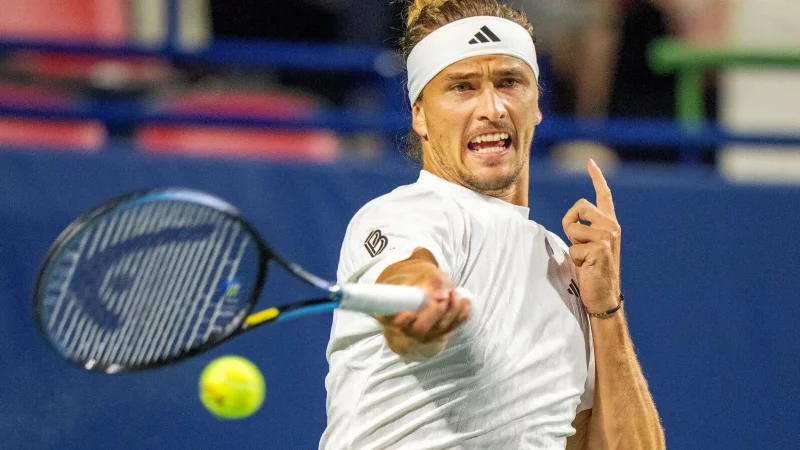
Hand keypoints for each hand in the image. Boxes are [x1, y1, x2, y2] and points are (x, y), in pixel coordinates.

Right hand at [375, 267, 470, 344]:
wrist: (424, 284)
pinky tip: (464, 301)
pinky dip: (462, 314)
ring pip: (440, 329)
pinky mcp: (438, 335)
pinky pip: (453, 328)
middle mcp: (405, 328)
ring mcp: (422, 335)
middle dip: (436, 311)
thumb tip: (442, 295)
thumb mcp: (423, 274)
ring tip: (453, 292)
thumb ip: (432, 282)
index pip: (396, 321)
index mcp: (391, 314)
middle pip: (421, 329)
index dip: (404, 318)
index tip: (413, 311)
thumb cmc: (418, 277)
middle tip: (445, 294)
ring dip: (452, 309)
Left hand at [562, 159, 621, 313]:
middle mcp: (612, 227)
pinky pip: (573, 246)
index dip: (597, 178)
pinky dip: (574, 259)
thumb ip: (582, 230)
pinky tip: (587, 268)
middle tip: (578, 245)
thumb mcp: (586, 246)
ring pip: (573, 228)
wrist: (603, 297)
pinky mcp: (602, 248)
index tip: (590, 162)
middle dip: (569, 223)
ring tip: (585, 260)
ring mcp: (609, 237)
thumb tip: (571, 221)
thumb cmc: (591, 273)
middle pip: (579, 206)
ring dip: (572, 246)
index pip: (604, 196)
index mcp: (609, 225)